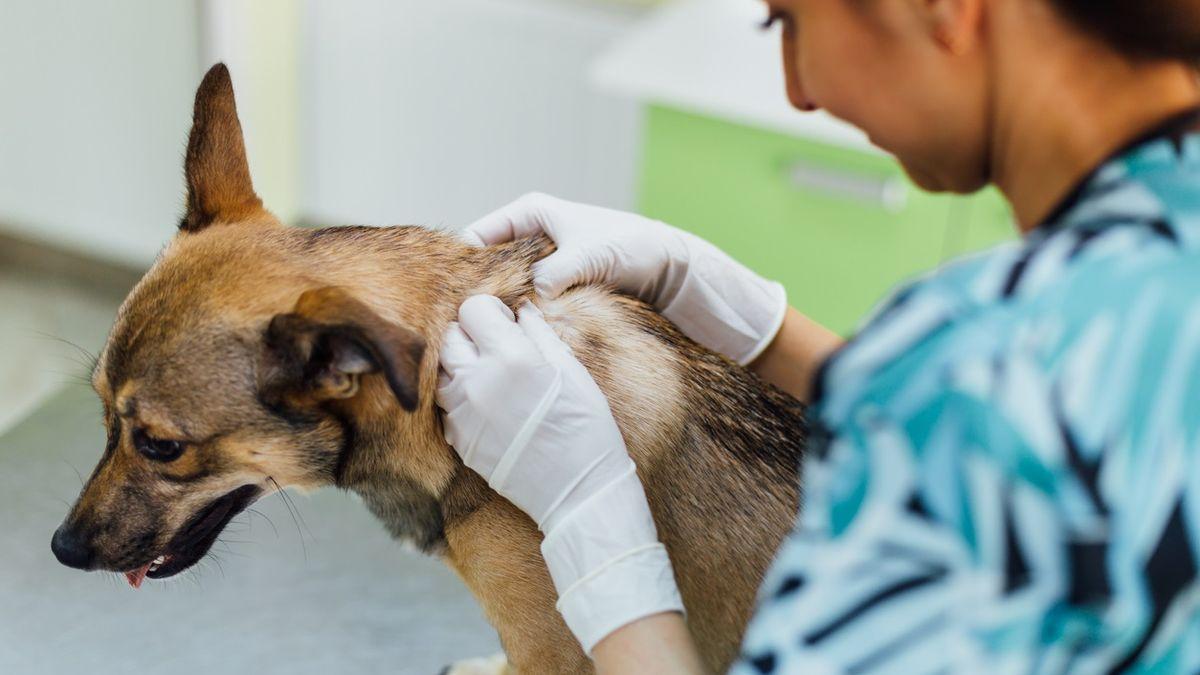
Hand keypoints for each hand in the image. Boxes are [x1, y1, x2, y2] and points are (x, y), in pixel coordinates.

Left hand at [437, 295, 683, 651]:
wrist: (578, 492)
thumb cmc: (586, 430)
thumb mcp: (572, 372)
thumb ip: (540, 335)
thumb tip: (521, 312)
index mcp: (511, 357)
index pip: (473, 309)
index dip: (491, 312)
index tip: (505, 323)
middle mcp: (478, 381)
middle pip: (450, 336)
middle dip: (471, 336)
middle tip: (498, 349)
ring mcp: (463, 413)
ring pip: (443, 372)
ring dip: (462, 367)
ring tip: (493, 378)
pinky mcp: (458, 440)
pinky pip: (447, 406)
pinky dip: (463, 400)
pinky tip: (491, 409)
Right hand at [464, 193, 787, 364]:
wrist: (668, 266)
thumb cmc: (632, 247)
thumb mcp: (592, 255)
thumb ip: (559, 270)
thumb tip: (535, 291)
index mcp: (529, 212)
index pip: (477, 236)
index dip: (460, 265)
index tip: (451, 297)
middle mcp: (528, 234)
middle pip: (485, 264)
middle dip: (475, 291)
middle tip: (461, 324)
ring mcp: (539, 261)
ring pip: (503, 286)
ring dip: (497, 308)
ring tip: (483, 336)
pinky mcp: (553, 284)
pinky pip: (525, 300)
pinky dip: (518, 316)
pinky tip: (511, 338)